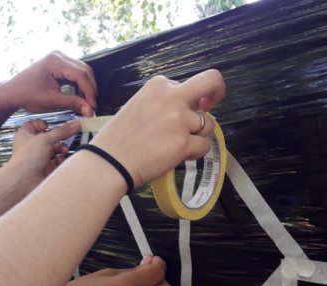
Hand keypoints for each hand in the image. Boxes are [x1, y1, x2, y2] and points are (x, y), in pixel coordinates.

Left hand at [6, 51, 96, 115]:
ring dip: (86, 87)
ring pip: (81, 72)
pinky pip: (74, 74)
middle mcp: (58, 56)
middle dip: (90, 89)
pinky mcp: (58, 65)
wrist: (12, 93)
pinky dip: (79, 85)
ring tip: (86, 103)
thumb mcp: (51, 101)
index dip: (89, 91)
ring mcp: (58, 59)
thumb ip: (73, 104)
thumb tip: (90, 110)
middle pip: (84, 71)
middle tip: (92, 106)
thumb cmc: (26, 95)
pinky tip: (79, 97)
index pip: (81, 75)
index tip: (92, 106)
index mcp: (55, 61)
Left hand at [9, 119, 79, 188]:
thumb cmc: (26, 159)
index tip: (49, 126)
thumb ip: (61, 131)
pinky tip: (60, 161)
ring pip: (54, 150)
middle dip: (58, 139)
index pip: (33, 125)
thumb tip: (74, 124)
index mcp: (25, 135)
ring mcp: (39, 158)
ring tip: (63, 152)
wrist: (24, 181)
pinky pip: (56, 162)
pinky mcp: (45, 169)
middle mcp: (31, 146)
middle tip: (65, 138)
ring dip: (61, 150)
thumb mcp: (45, 139)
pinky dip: (60, 161)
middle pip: (49, 138)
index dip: (42, 124)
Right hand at [90, 69, 225, 187]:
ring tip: (175, 145)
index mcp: (158, 86)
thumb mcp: (138, 106)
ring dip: (197, 136)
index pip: (186, 85)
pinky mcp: (184, 143)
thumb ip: (162, 103)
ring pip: (208, 124)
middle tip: (210, 106)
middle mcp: (171, 97)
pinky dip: (194, 153)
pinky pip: (204, 146)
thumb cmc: (118, 140)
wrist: (109, 162)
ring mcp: (179, 120)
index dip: (191, 98)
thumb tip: (187, 110)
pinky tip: (176, 156)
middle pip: (211, 81)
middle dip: (218, 92)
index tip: (193, 105)